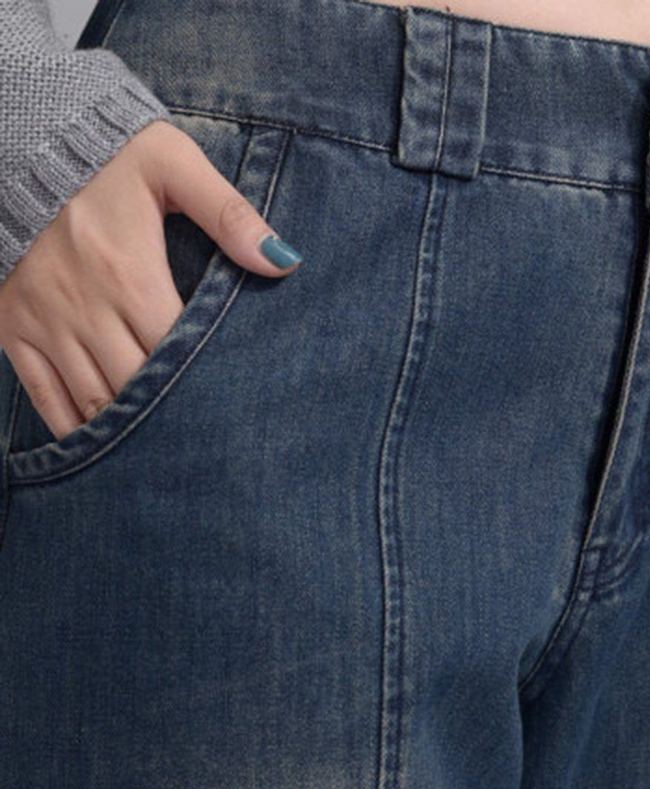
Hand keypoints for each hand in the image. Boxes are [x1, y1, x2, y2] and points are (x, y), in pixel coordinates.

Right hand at [0, 119, 300, 441]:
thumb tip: (282, 259)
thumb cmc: (105, 154)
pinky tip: (97, 442)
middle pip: (138, 382)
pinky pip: (42, 392)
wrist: (17, 138)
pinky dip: (70, 425)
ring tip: (164, 448)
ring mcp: (45, 322)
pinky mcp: (13, 327)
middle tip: (208, 433)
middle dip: (173, 411)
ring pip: (93, 398)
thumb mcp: (172, 165)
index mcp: (131, 275)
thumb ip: (228, 213)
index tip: (233, 397)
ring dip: (129, 427)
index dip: (207, 378)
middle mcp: (87, 308)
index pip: (178, 348)